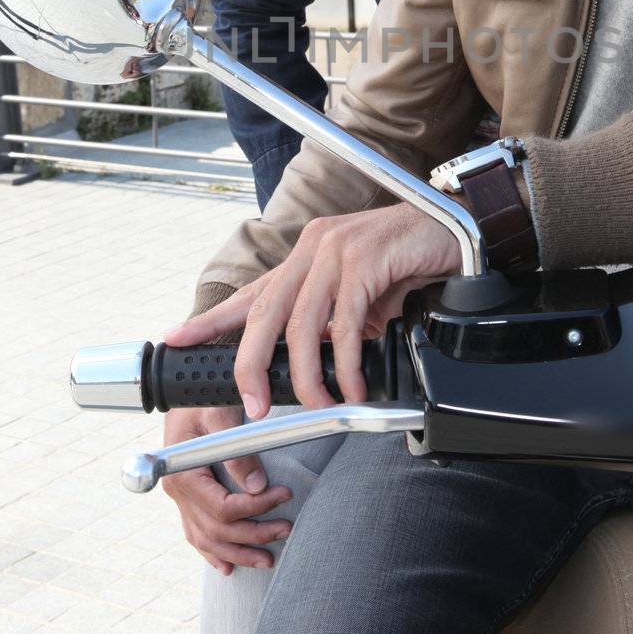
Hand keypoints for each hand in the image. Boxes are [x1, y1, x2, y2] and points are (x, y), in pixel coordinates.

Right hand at [160, 405, 291, 575]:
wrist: (186, 395)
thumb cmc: (202, 399)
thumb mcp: (219, 415)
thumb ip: (237, 451)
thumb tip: (257, 486)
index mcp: (183, 474)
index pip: (223, 507)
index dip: (256, 507)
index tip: (284, 494)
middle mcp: (178, 492)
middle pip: (218, 530)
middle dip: (255, 534)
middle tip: (286, 529)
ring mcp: (180, 499)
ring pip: (208, 540)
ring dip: (239, 553)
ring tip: (268, 558)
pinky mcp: (187, 500)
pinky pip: (196, 535)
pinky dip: (213, 553)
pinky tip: (227, 566)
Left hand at [165, 205, 461, 416]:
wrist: (455, 228)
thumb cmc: (409, 259)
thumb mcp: (360, 295)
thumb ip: (333, 322)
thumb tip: (318, 366)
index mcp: (306, 255)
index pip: (251, 292)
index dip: (211, 319)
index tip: (177, 339)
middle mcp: (313, 247)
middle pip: (264, 312)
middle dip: (250, 364)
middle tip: (252, 404)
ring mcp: (336, 250)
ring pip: (302, 324)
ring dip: (307, 375)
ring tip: (319, 405)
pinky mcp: (365, 260)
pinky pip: (346, 324)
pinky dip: (347, 363)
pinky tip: (354, 386)